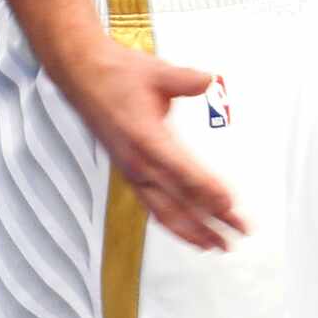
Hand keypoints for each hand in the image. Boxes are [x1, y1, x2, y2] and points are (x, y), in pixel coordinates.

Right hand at [50, 35, 246, 251]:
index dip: (209, 192)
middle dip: (211, 221)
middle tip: (238, 235)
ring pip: (164, 211)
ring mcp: (132, 170)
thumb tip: (211, 81)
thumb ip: (187, 80)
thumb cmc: (114, 73)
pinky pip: (153, 206)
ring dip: (192, 231)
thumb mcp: (157, 72)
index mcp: (146, 139)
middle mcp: (138, 162)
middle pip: (180, 201)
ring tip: (216, 245)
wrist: (80, 74)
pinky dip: (172, 223)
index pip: (184, 174)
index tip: (232, 205)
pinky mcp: (129, 171)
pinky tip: (186, 230)